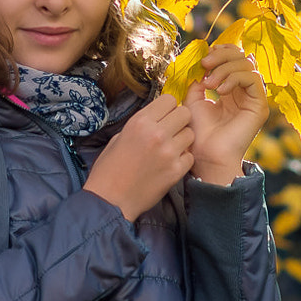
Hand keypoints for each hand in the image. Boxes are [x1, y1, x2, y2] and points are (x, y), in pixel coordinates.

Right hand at [83, 94, 194, 220]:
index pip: (170, 99)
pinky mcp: (176, 170)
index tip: (165, 115)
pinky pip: (190, 156)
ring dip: (183, 140)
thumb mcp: (120, 137)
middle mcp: (157, 133)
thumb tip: (159, 116)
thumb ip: (142, 124)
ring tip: (170, 149)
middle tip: (171, 131)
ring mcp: (168, 152)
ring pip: (191, 134)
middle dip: (179, 120)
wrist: (110, 200)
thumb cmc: (110, 169)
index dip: (168, 107)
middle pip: (185, 113)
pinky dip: (183, 159)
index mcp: (140, 122)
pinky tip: (170, 164)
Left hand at [187, 44, 267, 185]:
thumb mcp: (194, 99)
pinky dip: (234, 78)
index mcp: (231, 89)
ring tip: (209, 84)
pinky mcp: (260, 105)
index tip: (204, 58)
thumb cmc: (198, 132)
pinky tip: (220, 91)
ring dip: (225, 69)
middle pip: (242, 57)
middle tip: (205, 65)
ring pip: (248, 65)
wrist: (206, 155)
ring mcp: (254, 98)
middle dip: (222, 56)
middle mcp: (245, 91)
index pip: (235, 58)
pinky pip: (253, 79)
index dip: (222, 52)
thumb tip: (203, 63)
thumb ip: (199, 80)